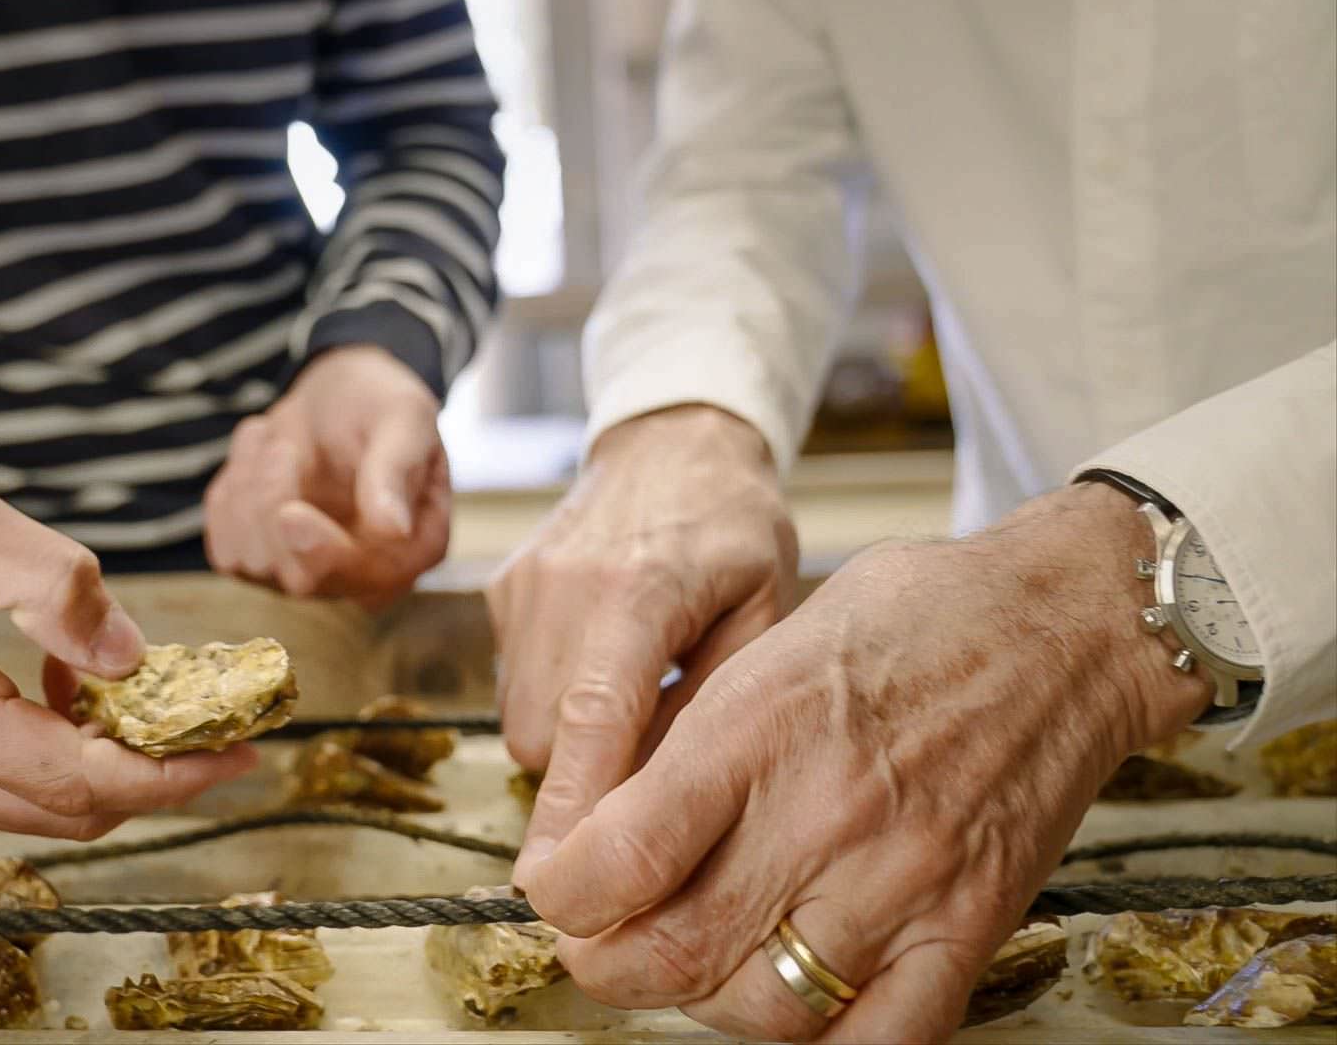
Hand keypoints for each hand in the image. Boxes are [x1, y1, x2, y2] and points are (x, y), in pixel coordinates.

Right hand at [0, 462, 255, 838]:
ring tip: (157, 692)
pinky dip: (64, 752)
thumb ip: (45, 580)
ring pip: (44, 807)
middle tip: (228, 720)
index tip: (244, 743)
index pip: (80, 779)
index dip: (174, 771)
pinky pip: (8, 786)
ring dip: (114, 763)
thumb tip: (130, 653)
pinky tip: (72, 684)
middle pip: (74, 810)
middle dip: (164, 774)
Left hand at [205, 345, 448, 608]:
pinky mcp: (261, 563)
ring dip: (252, 488)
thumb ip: (396, 470)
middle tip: (283, 443)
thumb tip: (393, 530)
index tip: (290, 514)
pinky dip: (230, 494)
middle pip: (300, 577)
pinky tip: (259, 461)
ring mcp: (310, 574)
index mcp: (416, 545)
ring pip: (253, 561)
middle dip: (276, 503)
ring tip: (278, 441)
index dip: (322, 552)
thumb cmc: (378, 403)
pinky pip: (224, 547)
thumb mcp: (401, 417)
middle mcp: (365, 575)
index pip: (368, 576)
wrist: (335, 395)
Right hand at [488, 405, 795, 873]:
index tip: (560, 885)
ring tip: (636, 704)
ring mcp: (523, 588)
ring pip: (518, 719)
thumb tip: (673, 803)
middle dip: (580, 781)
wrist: (673, 439)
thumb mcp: (765, 607)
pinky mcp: (501, 590)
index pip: (591, 719)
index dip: (572, 811)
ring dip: (567, 742)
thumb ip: (719, 704)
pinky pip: (512, 681)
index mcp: (639, 591)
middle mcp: (564, 588)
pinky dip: (554, 698)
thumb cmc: (733, 526)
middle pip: (540, 739)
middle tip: (645, 777)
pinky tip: (605, 667)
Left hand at [519, 483, 1214, 1041]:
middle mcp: (826, 813)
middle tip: (598, 944)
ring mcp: (904, 880)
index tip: (553, 891)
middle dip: (607, 964)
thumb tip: (597, 823)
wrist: (1066, 623)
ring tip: (693, 966)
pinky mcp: (970, 925)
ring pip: (760, 1012)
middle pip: (674, 952)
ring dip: (701, 1004)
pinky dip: (821, 1044)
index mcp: (760, 729)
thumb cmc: (912, 618)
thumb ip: (687, 743)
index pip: (622, 857)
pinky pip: (881, 1041)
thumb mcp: (767, 646)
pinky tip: (788, 1006)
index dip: (562, 897)